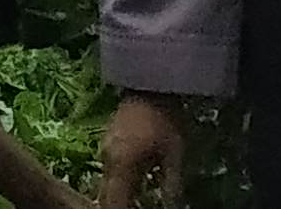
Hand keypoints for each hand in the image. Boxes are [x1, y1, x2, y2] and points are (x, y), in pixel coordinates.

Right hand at [99, 93, 186, 208]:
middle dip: (118, 206)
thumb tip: (172, 207)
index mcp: (122, 165)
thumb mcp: (174, 154)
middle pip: (107, 194)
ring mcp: (106, 149)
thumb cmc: (164, 119)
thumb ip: (171, 183)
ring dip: (119, 196)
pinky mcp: (109, 142)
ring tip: (135, 203)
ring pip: (107, 183)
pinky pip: (110, 171)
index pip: (114, 202)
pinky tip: (134, 186)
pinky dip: (120, 183)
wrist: (149, 84)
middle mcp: (108, 160)